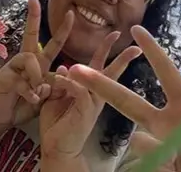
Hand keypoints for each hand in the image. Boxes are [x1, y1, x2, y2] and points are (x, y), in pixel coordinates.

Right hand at [0, 0, 70, 128]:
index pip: (53, 43)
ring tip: (38, 91)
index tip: (71, 12)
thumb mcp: (46, 97)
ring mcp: (14, 67)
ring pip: (30, 58)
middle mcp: (27, 60)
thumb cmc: (24, 104)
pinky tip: (33, 99)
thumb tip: (63, 76)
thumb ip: (56, 87)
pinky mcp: (5, 77)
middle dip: (33, 16)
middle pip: (30, 33)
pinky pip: (22, 80)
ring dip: (37, 76)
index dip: (63, 29)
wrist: (2, 118)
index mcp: (39, 62)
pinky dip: (30, 92)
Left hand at [39, 31, 141, 160]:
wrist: (56, 147)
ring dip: (80, 69)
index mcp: (90, 89)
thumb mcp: (56, 96)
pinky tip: (58, 82)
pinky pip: (81, 88)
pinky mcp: (86, 109)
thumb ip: (61, 81)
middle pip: (112, 70)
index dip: (107, 48)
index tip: (116, 34)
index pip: (101, 64)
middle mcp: (97, 94)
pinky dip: (70, 82)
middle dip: (120, 54)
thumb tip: (65, 66)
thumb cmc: (57, 123)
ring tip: (68, 69)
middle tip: (124, 36)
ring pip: (96, 77)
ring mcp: (93, 102)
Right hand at [70, 26, 180, 171]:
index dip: (154, 53)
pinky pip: (145, 167)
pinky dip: (160, 171)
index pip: (168, 76)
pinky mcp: (151, 168)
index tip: (136, 29)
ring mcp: (156, 148)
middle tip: (76, 70)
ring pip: (139, 143)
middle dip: (102, 86)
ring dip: (158, 155)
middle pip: (129, 102)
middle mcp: (166, 126)